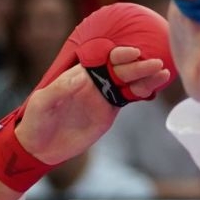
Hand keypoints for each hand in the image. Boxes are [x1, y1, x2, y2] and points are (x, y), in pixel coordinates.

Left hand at [13, 45, 168, 164]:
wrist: (40, 146)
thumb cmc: (36, 120)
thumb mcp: (42, 103)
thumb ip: (60, 89)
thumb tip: (81, 76)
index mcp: (78, 73)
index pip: (102, 59)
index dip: (117, 55)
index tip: (132, 53)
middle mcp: (94, 81)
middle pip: (120, 69)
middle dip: (138, 66)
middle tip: (155, 64)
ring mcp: (103, 95)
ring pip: (129, 82)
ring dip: (146, 76)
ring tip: (163, 72)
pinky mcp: (109, 111)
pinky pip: (129, 97)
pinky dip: (143, 91)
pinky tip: (156, 86)